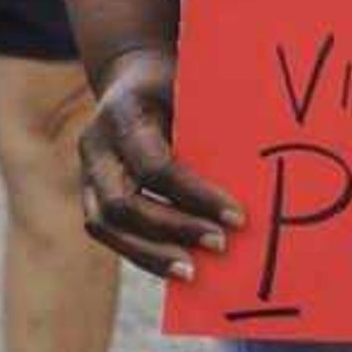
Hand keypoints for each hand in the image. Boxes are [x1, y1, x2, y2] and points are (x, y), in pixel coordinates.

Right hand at [76, 46, 241, 281]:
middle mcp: (95, 144)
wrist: (132, 77)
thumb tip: (266, 160)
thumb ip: (213, 120)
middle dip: (174, 229)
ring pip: (104, 225)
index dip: (196, 196)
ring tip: (194, 274)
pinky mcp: (89, 193)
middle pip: (122, 204)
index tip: (238, 217)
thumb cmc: (176, 80)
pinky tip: (176, 266)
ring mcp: (85, 171)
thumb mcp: (194, 85)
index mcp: (122, 111)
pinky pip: (108, 232)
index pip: (154, 167)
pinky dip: (142, 253)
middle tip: (222, 245)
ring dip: (150, 254)